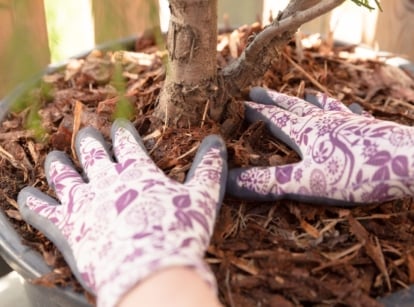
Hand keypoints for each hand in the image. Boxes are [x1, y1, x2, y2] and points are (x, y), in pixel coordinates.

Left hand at [18, 119, 226, 306]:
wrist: (152, 271)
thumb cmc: (179, 233)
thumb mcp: (203, 198)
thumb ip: (209, 168)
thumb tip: (217, 141)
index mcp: (138, 171)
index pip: (127, 142)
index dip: (123, 131)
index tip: (119, 125)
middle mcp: (107, 181)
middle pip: (93, 152)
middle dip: (89, 141)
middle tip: (87, 134)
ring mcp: (84, 203)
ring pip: (64, 175)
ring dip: (59, 164)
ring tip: (55, 157)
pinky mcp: (68, 228)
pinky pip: (42, 211)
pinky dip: (32, 202)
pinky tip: (24, 195)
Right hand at [227, 87, 413, 204]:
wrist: (409, 162)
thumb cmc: (356, 173)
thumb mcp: (306, 182)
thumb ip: (269, 182)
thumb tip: (229, 181)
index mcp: (305, 133)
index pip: (272, 119)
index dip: (254, 112)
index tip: (237, 104)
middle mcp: (323, 121)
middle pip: (292, 107)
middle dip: (272, 100)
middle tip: (255, 89)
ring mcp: (347, 122)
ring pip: (321, 107)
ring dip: (308, 101)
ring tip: (304, 94)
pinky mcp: (367, 128)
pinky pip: (352, 114)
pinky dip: (345, 109)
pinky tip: (349, 107)